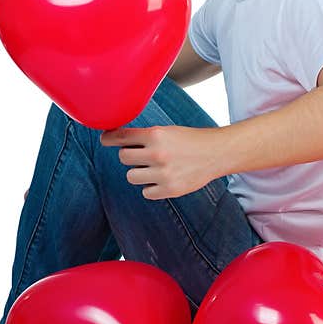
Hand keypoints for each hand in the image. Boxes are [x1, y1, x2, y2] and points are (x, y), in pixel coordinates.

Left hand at [100, 125, 222, 199]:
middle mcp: (158, 154)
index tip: (106, 140)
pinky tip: (163, 179)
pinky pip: (146, 192)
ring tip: (155, 168)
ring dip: (139, 173)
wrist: (216, 153)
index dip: (109, 139)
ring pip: (131, 176)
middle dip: (131, 156)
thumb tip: (114, 139)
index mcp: (156, 135)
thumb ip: (144, 136)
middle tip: (145, 155)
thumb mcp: (167, 131)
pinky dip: (151, 187)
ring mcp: (163, 173)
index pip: (120, 137)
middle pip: (123, 158)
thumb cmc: (190, 140)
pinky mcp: (170, 189)